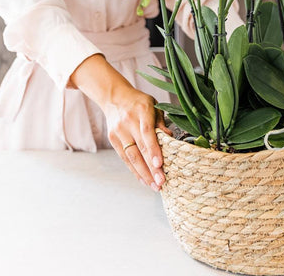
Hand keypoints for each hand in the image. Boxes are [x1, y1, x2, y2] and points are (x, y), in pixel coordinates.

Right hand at [69, 54, 172, 190]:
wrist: (115, 97)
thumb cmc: (139, 103)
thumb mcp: (154, 106)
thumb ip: (161, 122)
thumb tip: (171, 138)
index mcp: (142, 111)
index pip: (147, 132)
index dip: (153, 150)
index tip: (160, 165)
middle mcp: (128, 121)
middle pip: (140, 148)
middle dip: (151, 168)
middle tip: (161, 182)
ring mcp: (119, 131)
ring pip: (131, 156)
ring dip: (143, 173)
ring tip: (154, 186)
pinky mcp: (112, 139)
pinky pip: (124, 158)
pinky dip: (134, 170)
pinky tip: (143, 180)